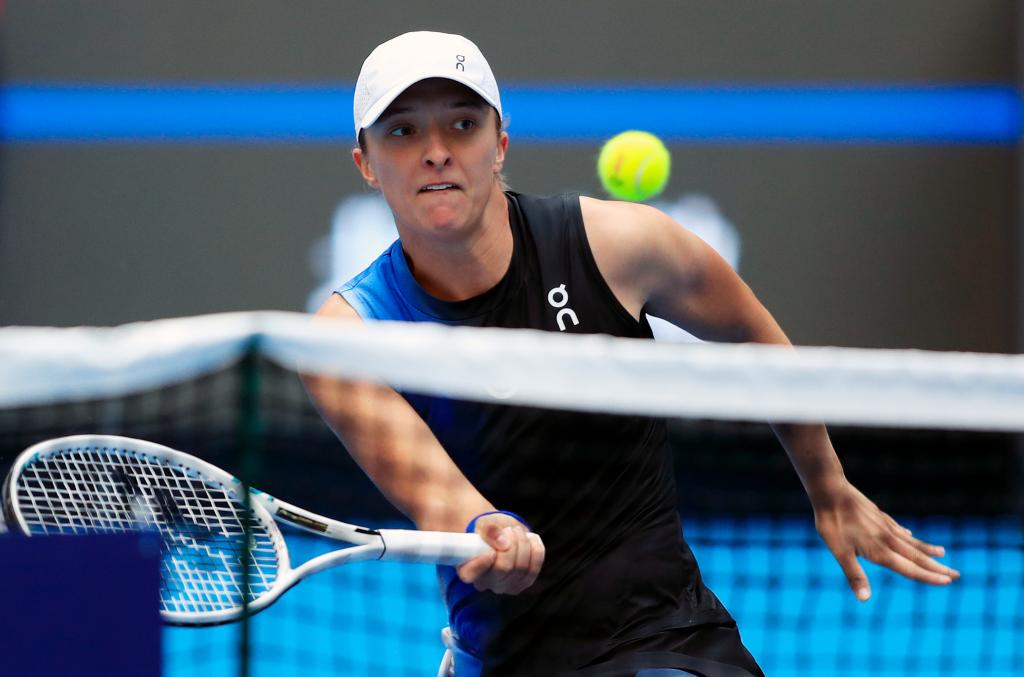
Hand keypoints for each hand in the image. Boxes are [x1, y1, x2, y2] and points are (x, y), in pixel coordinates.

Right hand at [456, 514, 544, 593]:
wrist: (502, 534)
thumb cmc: (489, 530)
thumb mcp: (485, 523)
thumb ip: (489, 529)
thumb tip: (502, 541)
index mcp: (467, 568)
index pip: (470, 574)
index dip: (480, 563)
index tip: (490, 550)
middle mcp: (485, 582)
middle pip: (503, 568)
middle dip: (511, 544)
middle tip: (509, 530)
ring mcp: (506, 586)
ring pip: (522, 567)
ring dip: (523, 543)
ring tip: (516, 531)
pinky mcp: (524, 582)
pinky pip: (535, 567)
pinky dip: (536, 549)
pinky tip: (530, 539)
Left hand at [813, 480, 959, 601]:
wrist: (831, 491)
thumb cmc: (832, 523)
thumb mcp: (839, 552)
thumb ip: (854, 575)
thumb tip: (865, 600)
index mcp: (880, 550)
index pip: (909, 568)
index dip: (928, 577)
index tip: (948, 582)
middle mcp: (887, 538)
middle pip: (916, 556)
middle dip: (936, 567)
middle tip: (957, 575)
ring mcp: (884, 525)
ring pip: (910, 541)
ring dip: (927, 549)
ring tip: (942, 553)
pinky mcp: (878, 515)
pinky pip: (898, 528)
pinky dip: (908, 535)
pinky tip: (910, 535)